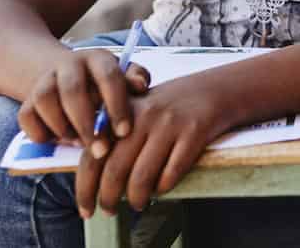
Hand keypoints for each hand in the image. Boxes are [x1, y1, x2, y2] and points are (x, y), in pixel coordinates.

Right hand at [17, 49, 151, 153]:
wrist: (67, 79)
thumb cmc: (105, 85)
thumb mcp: (124, 78)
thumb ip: (135, 80)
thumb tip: (140, 86)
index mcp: (97, 58)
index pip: (107, 76)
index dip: (116, 105)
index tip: (123, 132)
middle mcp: (68, 64)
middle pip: (72, 90)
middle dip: (86, 124)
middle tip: (100, 150)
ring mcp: (44, 80)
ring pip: (44, 100)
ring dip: (62, 127)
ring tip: (79, 142)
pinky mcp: (27, 100)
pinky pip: (26, 117)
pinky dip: (40, 133)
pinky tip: (59, 141)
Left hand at [75, 75, 236, 215]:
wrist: (213, 88)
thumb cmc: (170, 105)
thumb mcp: (137, 108)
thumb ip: (112, 133)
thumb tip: (91, 178)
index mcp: (123, 111)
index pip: (93, 156)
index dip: (85, 188)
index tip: (86, 207)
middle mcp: (143, 116)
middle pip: (115, 170)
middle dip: (109, 198)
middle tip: (109, 210)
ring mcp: (169, 124)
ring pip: (141, 177)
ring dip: (136, 199)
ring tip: (137, 203)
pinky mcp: (194, 133)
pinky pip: (171, 174)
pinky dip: (163, 188)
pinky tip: (161, 189)